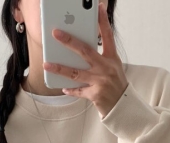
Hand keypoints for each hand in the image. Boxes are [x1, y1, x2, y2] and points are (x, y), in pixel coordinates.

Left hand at [43, 2, 128, 118]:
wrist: (122, 106)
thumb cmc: (116, 85)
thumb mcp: (113, 67)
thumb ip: (100, 58)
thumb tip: (79, 50)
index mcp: (112, 58)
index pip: (108, 36)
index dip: (102, 21)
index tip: (97, 7)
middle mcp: (106, 68)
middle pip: (85, 51)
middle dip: (69, 41)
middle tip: (56, 33)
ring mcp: (100, 81)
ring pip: (75, 73)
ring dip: (59, 68)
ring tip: (47, 64)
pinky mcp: (95, 94)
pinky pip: (78, 90)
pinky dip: (70, 89)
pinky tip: (62, 87)